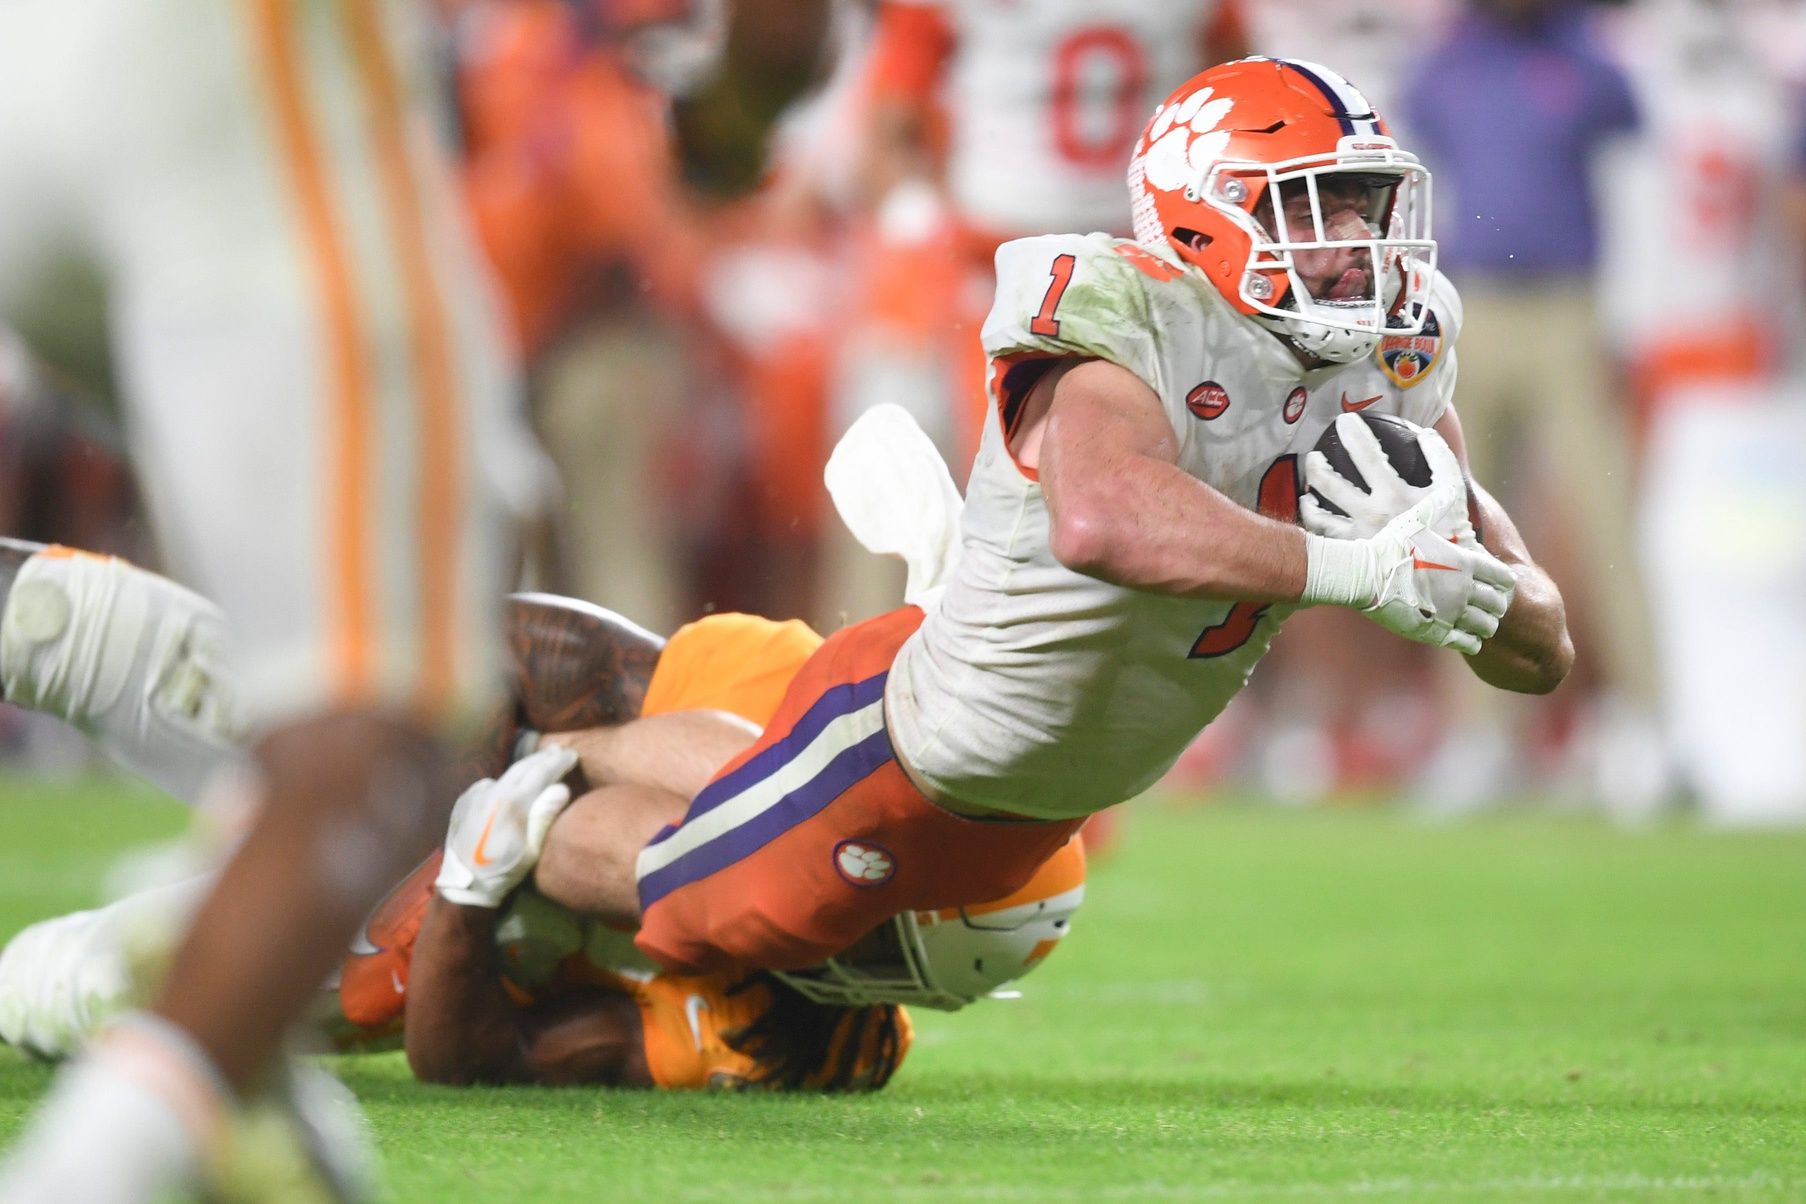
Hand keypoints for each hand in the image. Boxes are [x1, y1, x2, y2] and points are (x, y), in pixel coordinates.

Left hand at [435, 745, 578, 908]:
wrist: (465, 884)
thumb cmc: (504, 869)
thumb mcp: (531, 849)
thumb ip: (545, 816)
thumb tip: (562, 787)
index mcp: (512, 803)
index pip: (540, 773)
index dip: (558, 762)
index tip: (572, 755)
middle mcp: (492, 792)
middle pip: (523, 767)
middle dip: (543, 758)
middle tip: (559, 751)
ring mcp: (475, 795)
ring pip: (505, 774)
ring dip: (524, 768)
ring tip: (539, 763)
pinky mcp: (465, 801)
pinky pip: (488, 784)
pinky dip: (503, 781)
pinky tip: (510, 784)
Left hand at [1300, 413, 1476, 545]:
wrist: (1447, 581)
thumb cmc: (1450, 533)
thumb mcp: (1452, 491)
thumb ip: (1439, 457)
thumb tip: (1424, 432)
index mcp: (1394, 495)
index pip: (1367, 455)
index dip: (1354, 434)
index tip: (1345, 420)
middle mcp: (1370, 515)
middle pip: (1329, 482)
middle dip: (1317, 463)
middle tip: (1314, 455)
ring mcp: (1357, 538)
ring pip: (1317, 514)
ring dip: (1309, 495)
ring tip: (1307, 487)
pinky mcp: (1351, 558)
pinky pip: (1322, 539)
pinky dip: (1312, 524)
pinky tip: (1311, 515)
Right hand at [1359, 498, 1515, 654]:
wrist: (1362, 576)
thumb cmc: (1388, 547)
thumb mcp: (1415, 521)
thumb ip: (1437, 505)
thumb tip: (1451, 485)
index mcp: (1466, 563)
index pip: (1504, 577)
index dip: (1502, 581)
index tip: (1494, 582)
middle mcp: (1465, 589)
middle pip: (1499, 604)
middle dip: (1496, 605)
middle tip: (1486, 605)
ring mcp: (1452, 613)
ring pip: (1487, 626)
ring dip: (1484, 624)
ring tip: (1476, 623)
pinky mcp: (1436, 632)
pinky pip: (1468, 643)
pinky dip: (1471, 641)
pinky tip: (1464, 637)